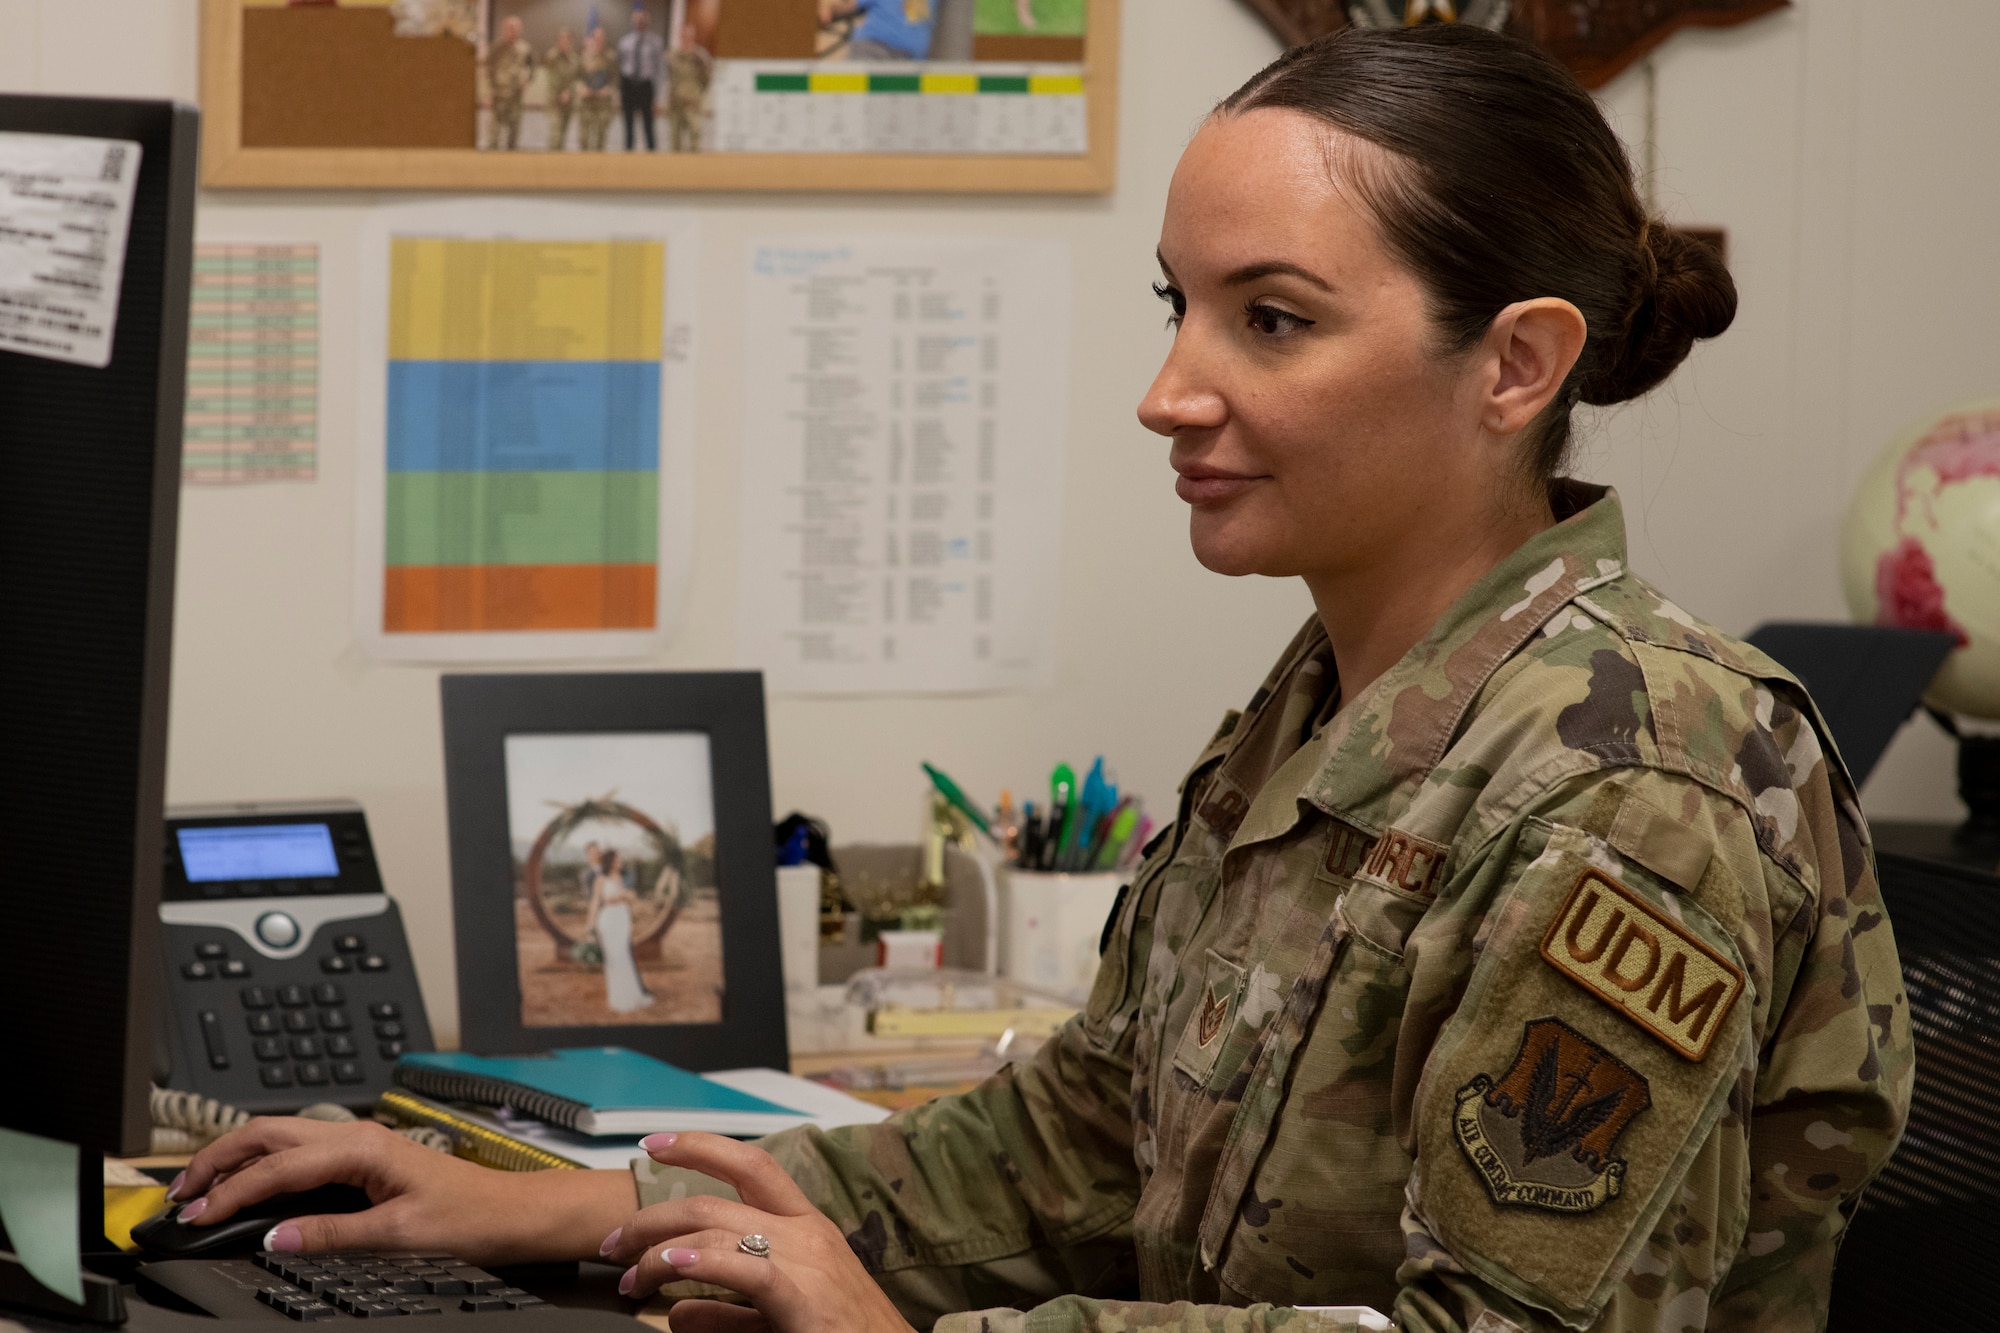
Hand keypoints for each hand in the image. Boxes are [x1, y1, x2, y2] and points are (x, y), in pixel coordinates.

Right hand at [171, 1117, 635, 1264]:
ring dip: (239, 1160)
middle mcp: (357, 1136)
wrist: (513, 1214)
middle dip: (219, 1159)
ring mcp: (360, 1146)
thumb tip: (276, 1237)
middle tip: (182, 1192)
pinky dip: (265, 1167)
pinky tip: (251, 1188)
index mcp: (361, 1147)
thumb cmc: (471, 1217)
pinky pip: (301, 1154)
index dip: (230, 1192)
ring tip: (204, 1189)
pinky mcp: (364, 1161)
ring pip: (282, 1139)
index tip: (196, 1216)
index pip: (277, 1166)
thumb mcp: (398, 1235)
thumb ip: (332, 1234)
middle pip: (269, 1133)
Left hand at [601, 1132, 915, 1332]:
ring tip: (630, 1279)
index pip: (750, 1164)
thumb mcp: (775, 1321)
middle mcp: (805, 1233)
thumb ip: (727, 1314)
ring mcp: (807, 1262)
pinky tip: (672, 1268)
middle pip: (714, 1200)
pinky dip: (702, 1263)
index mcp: (805, 1226)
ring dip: (658, 1251)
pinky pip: (746, 1268)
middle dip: (651, 1218)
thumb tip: (678, 1315)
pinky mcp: (803, 1297)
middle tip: (614, 1246)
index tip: (654, 1143)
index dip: (700, 1146)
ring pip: (717, 1229)